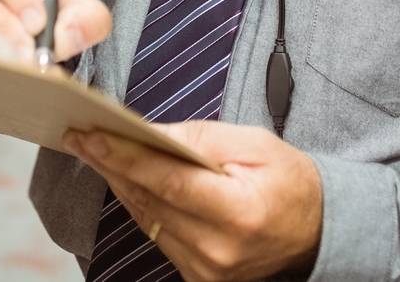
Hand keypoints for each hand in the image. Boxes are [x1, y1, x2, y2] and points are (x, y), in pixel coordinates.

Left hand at [63, 123, 322, 281]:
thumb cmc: (290, 182)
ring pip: (147, 219)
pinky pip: (158, 234)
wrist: (318, 231)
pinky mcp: (199, 277)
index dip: (123, 157)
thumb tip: (149, 131)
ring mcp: (208, 270)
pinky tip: (126, 179)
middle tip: (80, 135)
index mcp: (238, 212)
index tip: (89, 135)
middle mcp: (219, 249)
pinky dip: (140, 205)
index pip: (167, 181)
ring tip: (95, 151)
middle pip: (150, 201)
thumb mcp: (255, 145)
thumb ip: (200, 139)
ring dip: (120, 183)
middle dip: (111, 164)